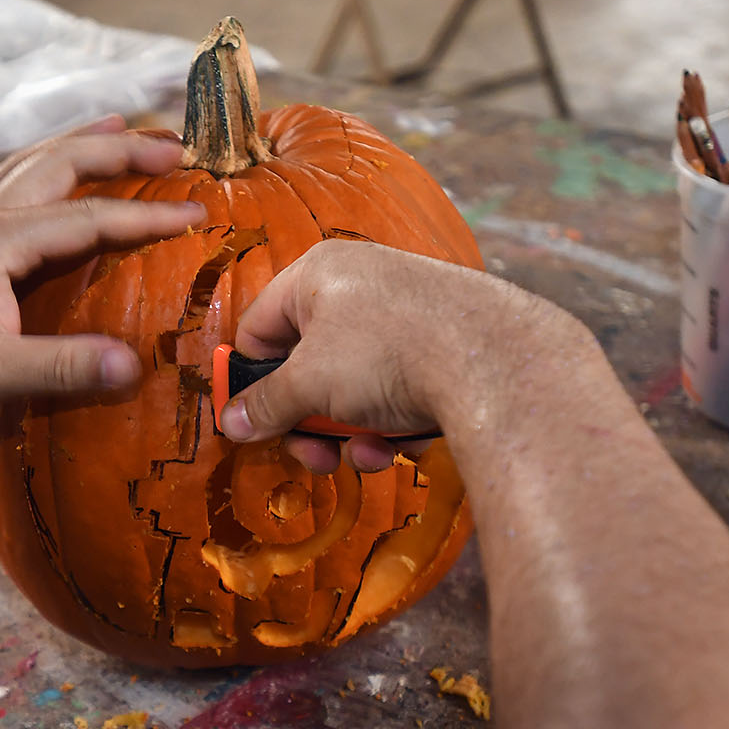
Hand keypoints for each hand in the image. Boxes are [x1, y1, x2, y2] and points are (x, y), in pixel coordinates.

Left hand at [0, 115, 202, 426]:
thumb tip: (134, 365)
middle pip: (61, 161)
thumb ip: (64, 368)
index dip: (148, 215)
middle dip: (121, 148)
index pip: (89, 215)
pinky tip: (57, 178)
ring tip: (122, 128)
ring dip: (81, 143)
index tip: (198, 213)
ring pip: (32, 163)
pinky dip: (49, 166)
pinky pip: (14, 184)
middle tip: (174, 147)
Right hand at [217, 240, 562, 473]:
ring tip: (370, 455)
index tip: (252, 422)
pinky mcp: (442, 339)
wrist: (496, 361)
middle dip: (311, 420)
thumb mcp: (310, 385)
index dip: (250, 381)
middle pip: (309, 363)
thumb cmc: (393, 353)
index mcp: (316, 273)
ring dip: (353, 430)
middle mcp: (361, 281)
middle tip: (316, 455)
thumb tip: (232, 423)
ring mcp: (406, 309)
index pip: (259, 329)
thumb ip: (266, 406)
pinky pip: (397, 383)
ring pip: (355, 382)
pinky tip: (405, 442)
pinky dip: (393, 419)